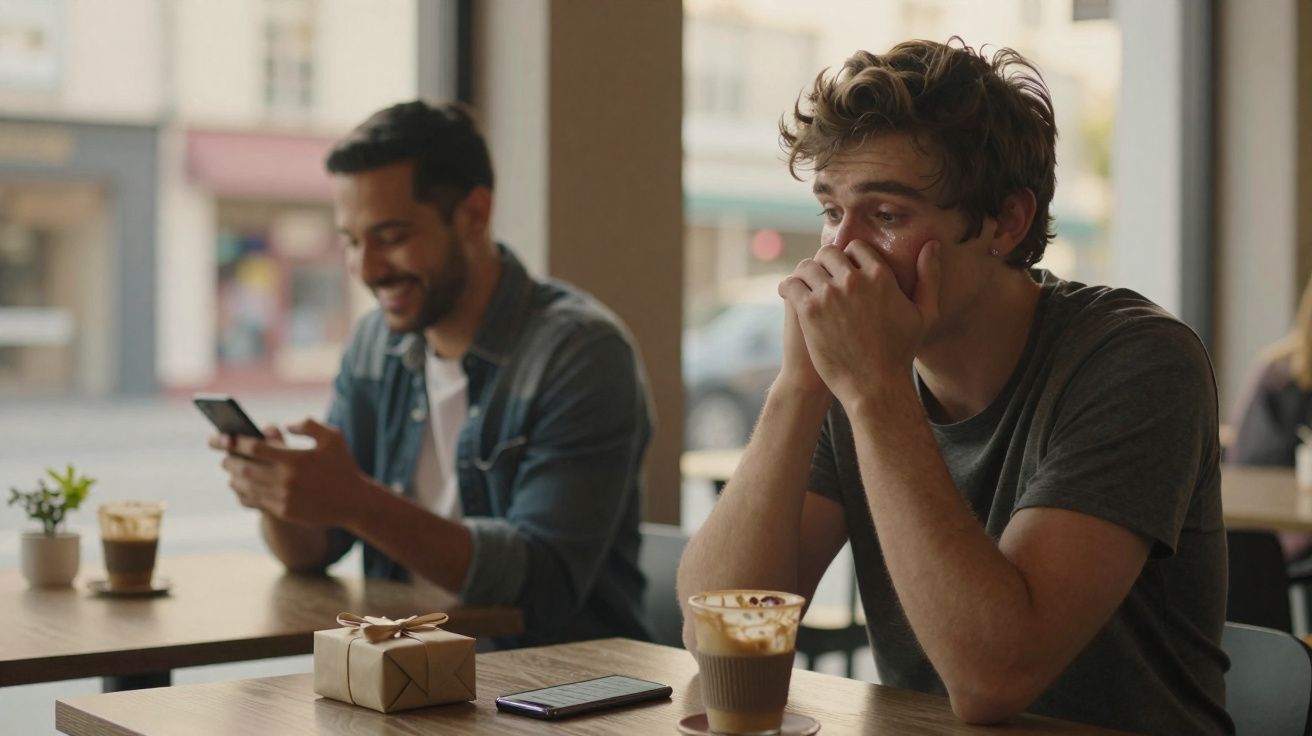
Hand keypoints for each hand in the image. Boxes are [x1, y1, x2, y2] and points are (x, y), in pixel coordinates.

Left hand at [209, 418, 369, 527]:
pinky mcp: (283, 512)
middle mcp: (286, 480)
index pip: (254, 448)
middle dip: (228, 459)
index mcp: (295, 459)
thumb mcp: (332, 437)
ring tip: (230, 469)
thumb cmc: (342, 465)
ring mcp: (283, 498)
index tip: (222, 436)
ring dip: (233, 477)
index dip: (235, 441)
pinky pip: (254, 502)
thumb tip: (283, 425)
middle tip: (222, 452)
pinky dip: (242, 493)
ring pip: (245, 487)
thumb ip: (308, 424)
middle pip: (244, 468)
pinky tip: (241, 487)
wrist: (354, 502)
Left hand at [778, 240, 940, 404]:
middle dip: (825, 263)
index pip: (856, 248)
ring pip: (808, 265)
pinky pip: (791, 284)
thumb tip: (932, 244)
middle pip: (829, 253)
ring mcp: (830, 295)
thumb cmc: (901, 353)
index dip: (849, 257)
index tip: (843, 269)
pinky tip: (789, 294)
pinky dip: (788, 287)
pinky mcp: (809, 311)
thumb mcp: (925, 314)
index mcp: (881, 276)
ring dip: (805, 274)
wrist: (874, 386)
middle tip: (821, 276)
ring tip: (804, 285)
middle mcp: (854, 280)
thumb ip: (929, 276)